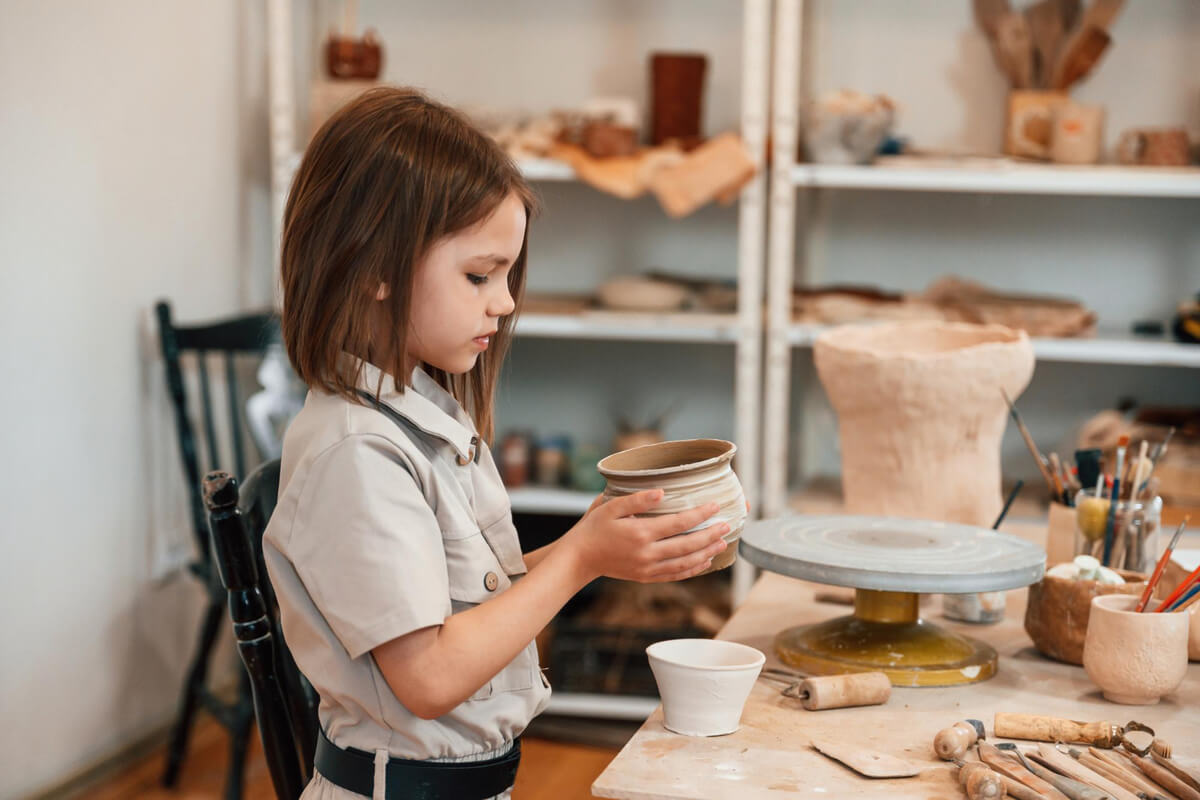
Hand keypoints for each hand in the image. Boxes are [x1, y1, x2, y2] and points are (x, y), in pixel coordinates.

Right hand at [563, 490, 728, 582]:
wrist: (580, 558)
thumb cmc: (594, 528)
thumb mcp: (610, 507)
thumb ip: (636, 498)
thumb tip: (661, 492)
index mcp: (640, 533)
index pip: (678, 523)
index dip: (699, 514)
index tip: (715, 506)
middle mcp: (647, 553)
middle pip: (687, 545)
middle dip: (710, 535)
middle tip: (727, 525)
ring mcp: (648, 568)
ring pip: (685, 563)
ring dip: (706, 553)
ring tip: (722, 543)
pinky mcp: (646, 576)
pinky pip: (675, 575)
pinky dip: (692, 569)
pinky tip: (704, 562)